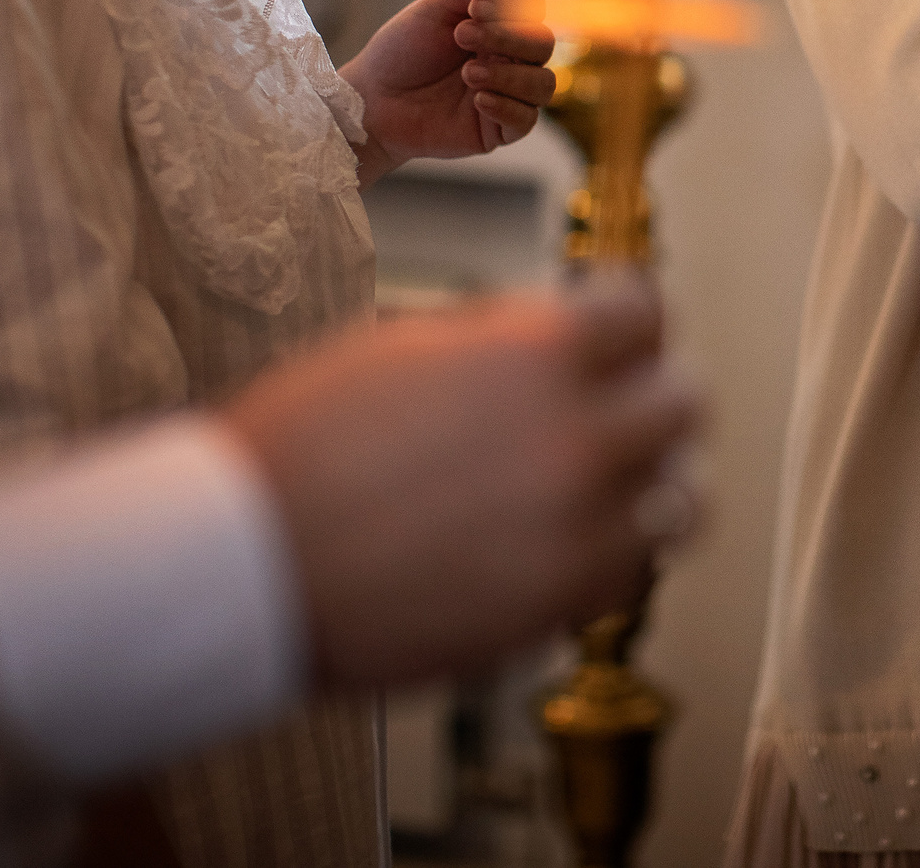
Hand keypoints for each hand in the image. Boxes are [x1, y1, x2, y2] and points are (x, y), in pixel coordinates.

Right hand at [220, 267, 701, 686]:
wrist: (236, 564)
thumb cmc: (294, 452)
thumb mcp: (401, 347)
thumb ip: (500, 342)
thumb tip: (554, 337)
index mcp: (534, 352)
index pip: (646, 312)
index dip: (631, 321)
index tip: (624, 334)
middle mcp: (572, 435)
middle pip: (682, 403)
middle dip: (650, 398)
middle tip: (620, 408)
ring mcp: (573, 528)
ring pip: (678, 498)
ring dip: (648, 485)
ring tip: (609, 485)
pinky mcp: (553, 606)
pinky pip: (628, 575)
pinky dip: (611, 559)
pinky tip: (569, 547)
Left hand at [341, 0, 555, 184]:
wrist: (372, 100)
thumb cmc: (401, 52)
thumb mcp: (438, 8)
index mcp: (498, 29)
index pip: (534, 12)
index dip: (513, 9)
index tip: (473, 8)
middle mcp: (509, 61)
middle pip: (544, 45)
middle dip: (508, 38)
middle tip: (462, 37)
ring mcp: (507, 96)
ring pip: (544, 84)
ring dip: (508, 75)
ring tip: (468, 74)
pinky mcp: (498, 130)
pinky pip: (527, 120)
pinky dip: (507, 106)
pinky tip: (477, 99)